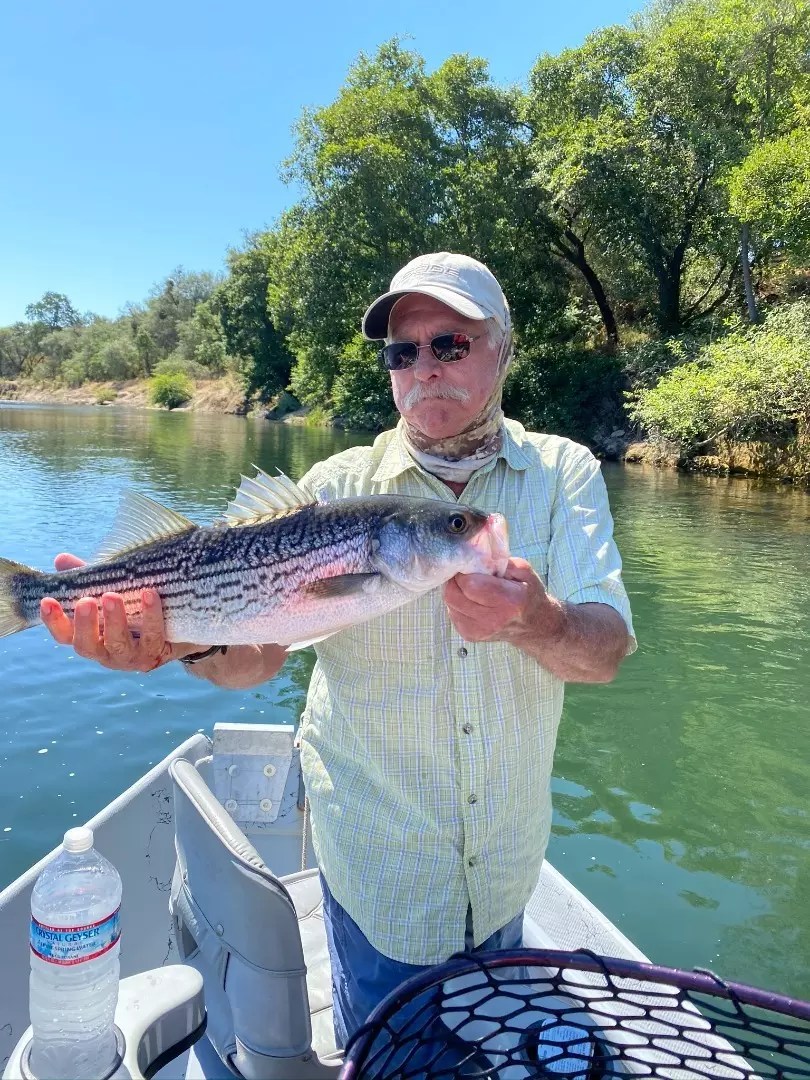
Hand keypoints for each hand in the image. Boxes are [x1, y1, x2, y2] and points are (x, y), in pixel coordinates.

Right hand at [41, 553, 198, 671]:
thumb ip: (88, 577)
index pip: (64, 635)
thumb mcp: (111, 589)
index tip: (47, 601)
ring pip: (119, 645)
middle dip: (84, 624)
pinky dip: (151, 616)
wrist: (181, 624)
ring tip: (113, 596)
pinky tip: (149, 595)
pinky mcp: (156, 653)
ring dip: (115, 621)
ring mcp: (131, 657)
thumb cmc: (136, 606)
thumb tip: (61, 559)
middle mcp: (106, 652)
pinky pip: (153, 636)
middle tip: (85, 601)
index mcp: (91, 637)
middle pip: (86, 646)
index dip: (53, 621)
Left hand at [442, 557, 562, 644]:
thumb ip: (500, 559)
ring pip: (449, 603)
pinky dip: (457, 602)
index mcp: (509, 601)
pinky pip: (452, 612)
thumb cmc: (528, 594)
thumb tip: (475, 551)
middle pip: (453, 595)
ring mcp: (480, 631)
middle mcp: (493, 619)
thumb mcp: (523, 571)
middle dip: (456, 580)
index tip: (470, 565)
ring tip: (471, 587)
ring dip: (456, 591)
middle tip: (466, 573)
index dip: (464, 571)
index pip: (469, 584)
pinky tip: (471, 600)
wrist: (534, 626)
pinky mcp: (470, 635)